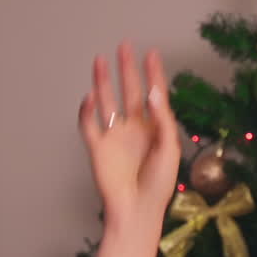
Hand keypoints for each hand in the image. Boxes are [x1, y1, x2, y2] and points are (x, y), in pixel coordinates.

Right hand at [79, 43, 180, 232]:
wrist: (137, 210)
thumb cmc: (159, 185)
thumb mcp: (170, 149)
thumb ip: (163, 120)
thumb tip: (152, 93)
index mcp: (155, 128)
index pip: (154, 94)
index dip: (153, 74)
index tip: (152, 53)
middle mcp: (134, 128)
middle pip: (129, 91)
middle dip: (127, 69)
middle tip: (125, 46)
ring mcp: (115, 136)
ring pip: (107, 101)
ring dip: (103, 81)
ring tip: (100, 60)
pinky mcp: (97, 148)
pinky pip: (88, 125)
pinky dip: (86, 110)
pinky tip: (89, 96)